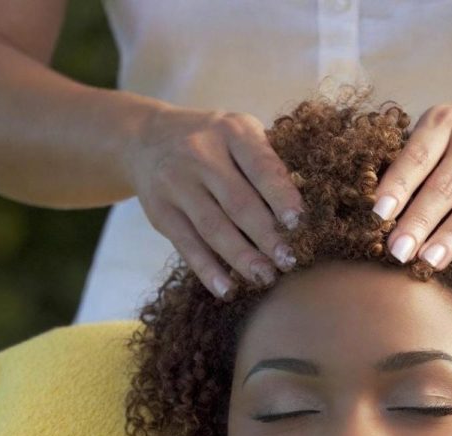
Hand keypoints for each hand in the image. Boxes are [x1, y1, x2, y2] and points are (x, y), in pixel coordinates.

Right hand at [126, 106, 304, 298]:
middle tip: (290, 261)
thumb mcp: (241, 136)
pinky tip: (227, 288)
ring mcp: (176, 182)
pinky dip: (207, 269)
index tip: (300, 223)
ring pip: (213, 226)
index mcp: (233, 131)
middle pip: (238, 201)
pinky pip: (186, 244)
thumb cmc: (215, 142)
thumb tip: (303, 217)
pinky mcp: (160, 211)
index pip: (261, 166)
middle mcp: (200, 153)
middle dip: (266, 235)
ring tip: (266, 277)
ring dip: (242, 257)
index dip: (281, 196)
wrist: (147, 137)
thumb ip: (268, 166)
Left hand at [373, 83, 451, 270]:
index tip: (378, 215)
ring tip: (428, 263)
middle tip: (397, 252)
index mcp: (447, 121)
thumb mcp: (448, 124)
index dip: (397, 187)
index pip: (417, 157)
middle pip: (444, 187)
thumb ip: (419, 157)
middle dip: (418, 222)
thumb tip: (383, 208)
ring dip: (451, 238)